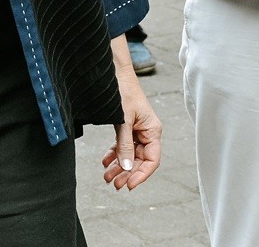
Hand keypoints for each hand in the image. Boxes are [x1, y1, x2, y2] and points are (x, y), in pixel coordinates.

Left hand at [100, 41, 160, 189]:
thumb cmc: (123, 92)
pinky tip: (105, 163)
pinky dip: (114, 155)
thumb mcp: (123, 120)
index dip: (141, 175)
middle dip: (127, 173)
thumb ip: (124, 145)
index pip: (152, 160)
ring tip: (107, 177)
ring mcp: (137, 130)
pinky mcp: (127, 126)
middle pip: (139, 160)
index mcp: (153, 131)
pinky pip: (122, 146)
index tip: (129, 185)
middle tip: (114, 185)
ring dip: (119, 167)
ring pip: (129, 155)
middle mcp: (147, 132)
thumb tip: (126, 168)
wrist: (113, 73)